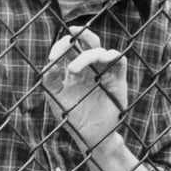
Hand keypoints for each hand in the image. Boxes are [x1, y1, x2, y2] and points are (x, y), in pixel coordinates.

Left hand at [43, 27, 126, 154]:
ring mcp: (105, 73)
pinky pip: (120, 61)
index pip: (70, 49)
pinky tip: (103, 60)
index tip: (52, 54)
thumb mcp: (56, 98)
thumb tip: (50, 62)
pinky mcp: (118, 80)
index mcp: (75, 70)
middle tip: (72, 33)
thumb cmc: (73, 118)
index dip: (62, 45)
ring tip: (74, 69)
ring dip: (88, 55)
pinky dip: (112, 56)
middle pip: (89, 42)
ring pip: (102, 51)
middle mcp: (91, 68)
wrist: (90, 137)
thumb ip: (51, 80)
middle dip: (82, 34)